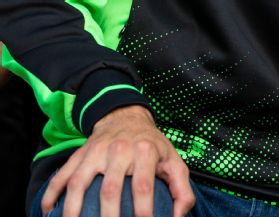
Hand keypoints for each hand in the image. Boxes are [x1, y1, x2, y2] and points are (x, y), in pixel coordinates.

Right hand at [40, 105, 194, 216]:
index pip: (143, 186)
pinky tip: (49, 212)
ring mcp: (95, 152)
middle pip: (109, 189)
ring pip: (78, 184)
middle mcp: (119, 150)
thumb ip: (182, 191)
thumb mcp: (174, 162)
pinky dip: (52, 195)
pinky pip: (61, 177)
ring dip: (72, 210)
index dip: (143, 211)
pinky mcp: (78, 155)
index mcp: (145, 151)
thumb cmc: (153, 146)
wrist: (126, 118)